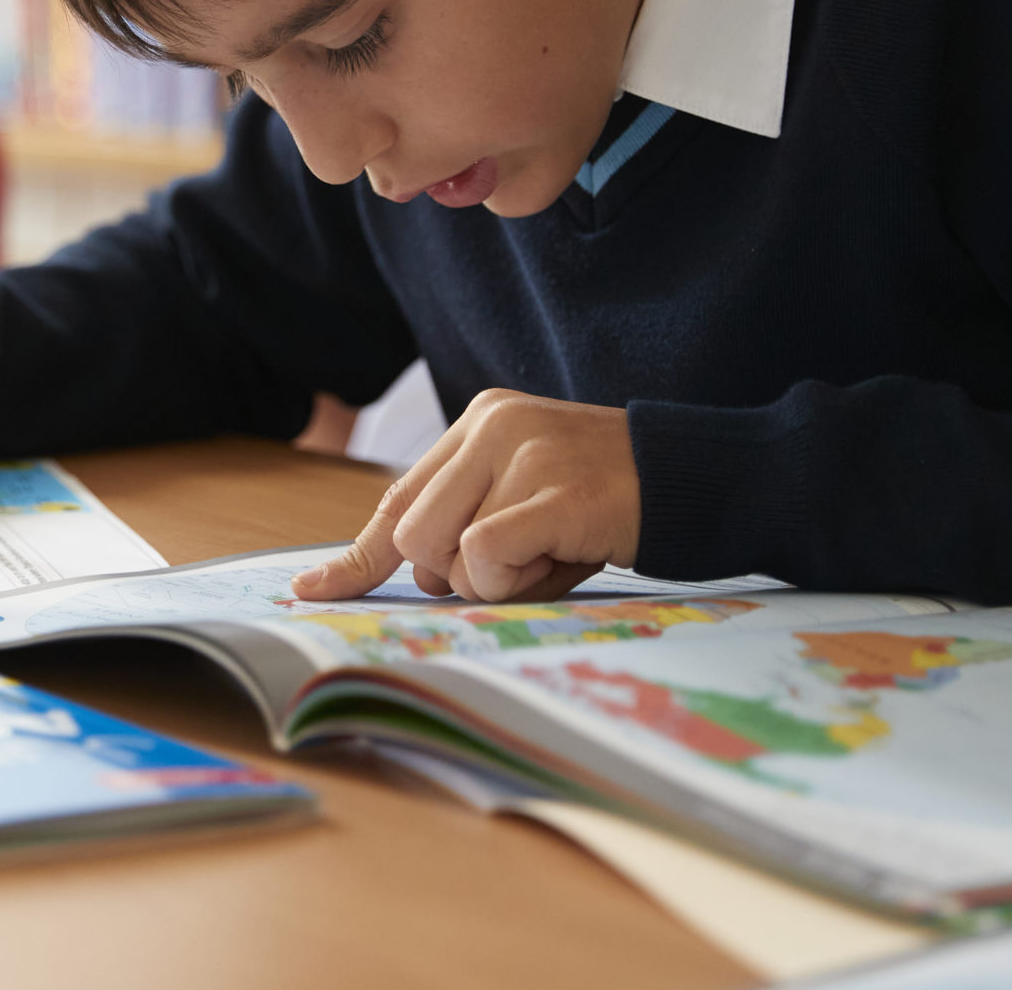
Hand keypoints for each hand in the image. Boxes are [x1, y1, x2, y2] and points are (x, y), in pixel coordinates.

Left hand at [292, 389, 640, 601]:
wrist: (700, 481)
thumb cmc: (608, 507)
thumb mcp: (527, 503)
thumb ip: (468, 523)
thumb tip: (409, 574)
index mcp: (479, 421)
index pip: (398, 499)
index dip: (357, 555)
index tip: (311, 591)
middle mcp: (490, 425)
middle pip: (412, 536)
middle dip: (454, 575)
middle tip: (522, 561)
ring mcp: (521, 454)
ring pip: (443, 553)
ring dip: (494, 581)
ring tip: (551, 552)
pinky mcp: (552, 491)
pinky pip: (484, 558)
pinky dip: (514, 578)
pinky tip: (561, 555)